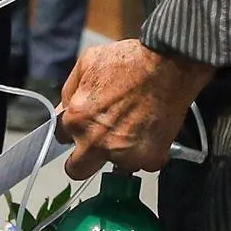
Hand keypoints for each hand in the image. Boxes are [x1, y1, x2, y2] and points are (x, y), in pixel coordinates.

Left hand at [60, 40, 213, 178]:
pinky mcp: (149, 158)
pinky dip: (148, 152)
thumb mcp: (87, 62)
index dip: (74, 133)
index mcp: (77, 119)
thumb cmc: (131, 61)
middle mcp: (96, 141)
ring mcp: (123, 153)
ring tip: (135, 128)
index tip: (84, 131)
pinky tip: (151, 131)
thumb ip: (70, 91)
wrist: (169, 65)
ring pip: (116, 166)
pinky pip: (144, 164)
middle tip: (101, 145)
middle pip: (79, 169)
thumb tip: (64, 109)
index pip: (61, 140)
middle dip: (86, 160)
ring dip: (122, 154)